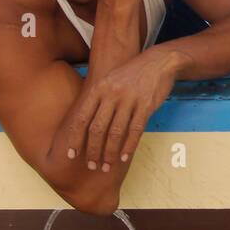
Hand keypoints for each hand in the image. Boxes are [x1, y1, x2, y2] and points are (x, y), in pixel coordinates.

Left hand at [64, 48, 183, 169]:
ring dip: (109, 153)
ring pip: (115, 133)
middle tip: (91, 166)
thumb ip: (97, 99)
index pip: (81, 118)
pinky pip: (135, 131)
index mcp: (99, 88)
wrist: (159, 62)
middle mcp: (111, 94)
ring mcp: (129, 100)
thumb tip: (83, 123)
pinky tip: (124, 158)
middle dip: (92, 150)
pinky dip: (128, 147)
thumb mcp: (109, 80)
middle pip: (97, 128)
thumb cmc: (131, 74)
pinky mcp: (146, 105)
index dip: (75, 138)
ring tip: (106, 167)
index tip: (71, 154)